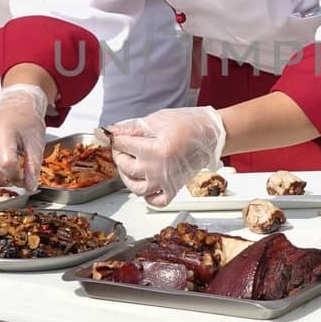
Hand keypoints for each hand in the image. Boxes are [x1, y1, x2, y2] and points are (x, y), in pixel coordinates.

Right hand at [0, 83, 48, 188]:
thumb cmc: (27, 118)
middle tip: (15, 178)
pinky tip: (1, 159)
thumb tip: (30, 186)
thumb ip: (33, 166)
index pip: (6, 164)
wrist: (16, 101)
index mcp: (3, 134)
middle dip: (1, 180)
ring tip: (10, 170)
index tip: (24, 179)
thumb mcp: (35, 143)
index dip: (16, 176)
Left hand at [109, 106, 226, 206]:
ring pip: (136, 188)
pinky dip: (147, 196)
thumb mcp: (156, 120)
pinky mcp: (174, 188)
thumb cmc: (188, 124)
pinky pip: (156, 201)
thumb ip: (130, 128)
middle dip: (120, 155)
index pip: (122, 146)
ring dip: (127, 176)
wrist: (210, 134)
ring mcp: (167, 181)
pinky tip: (145, 182)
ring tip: (130, 164)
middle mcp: (160, 169)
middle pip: (126, 167)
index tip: (110, 135)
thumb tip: (109, 132)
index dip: (113, 139)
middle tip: (123, 147)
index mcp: (156, 150)